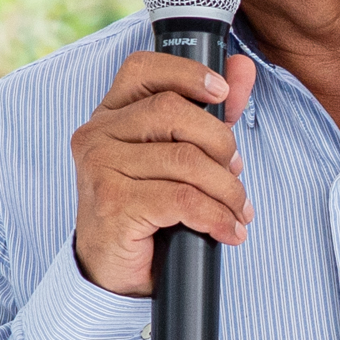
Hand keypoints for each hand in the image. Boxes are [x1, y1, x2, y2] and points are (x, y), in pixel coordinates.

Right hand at [70, 50, 261, 296]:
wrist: (112, 271)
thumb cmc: (147, 210)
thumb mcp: (178, 155)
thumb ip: (208, 111)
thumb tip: (243, 68)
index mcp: (109, 115)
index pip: (143, 69)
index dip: (188, 73)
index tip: (222, 93)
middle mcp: (97, 135)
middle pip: (173, 112)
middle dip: (220, 143)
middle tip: (235, 173)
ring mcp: (101, 168)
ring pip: (185, 160)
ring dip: (226, 189)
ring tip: (238, 210)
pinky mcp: (113, 204)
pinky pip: (182, 199)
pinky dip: (216, 216)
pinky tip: (227, 230)